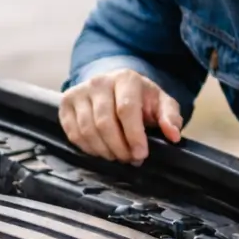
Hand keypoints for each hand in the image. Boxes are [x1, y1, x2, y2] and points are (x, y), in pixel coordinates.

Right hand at [59, 68, 182, 163]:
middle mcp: (99, 82)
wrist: (113, 86)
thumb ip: (170, 117)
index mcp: (125, 78)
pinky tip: (101, 150)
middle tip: (130, 159)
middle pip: (104, 123)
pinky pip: (73, 133)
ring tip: (117, 156)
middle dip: (118, 147)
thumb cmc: (139, 98)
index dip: (133, 136)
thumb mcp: (160, 103)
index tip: (140, 154)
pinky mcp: (65, 104)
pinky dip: (88, 148)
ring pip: (87, 130)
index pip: (126, 110)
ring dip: (104, 151)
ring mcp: (79, 92)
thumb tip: (173, 135)